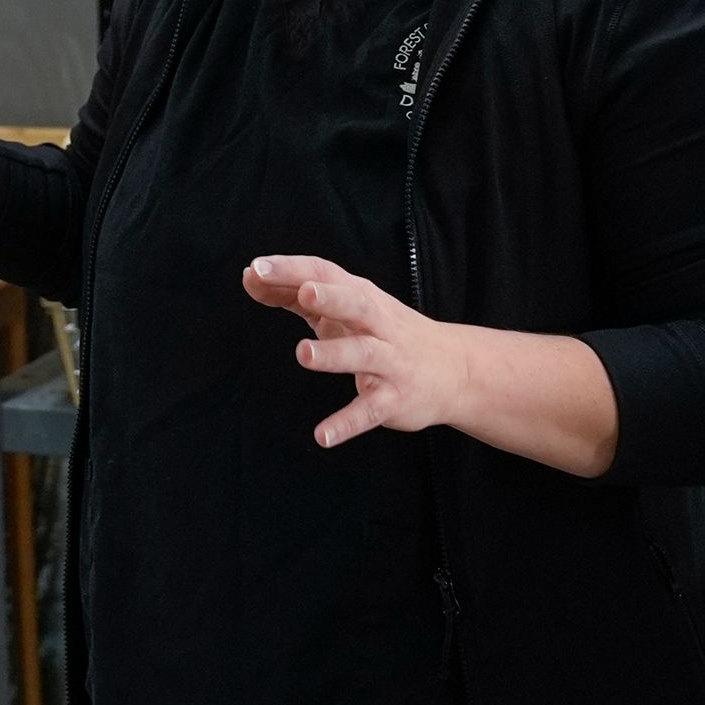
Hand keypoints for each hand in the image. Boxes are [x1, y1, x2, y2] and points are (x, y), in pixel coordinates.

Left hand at [242, 253, 624, 475]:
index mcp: (361, 297)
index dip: (292, 270)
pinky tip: (322, 436)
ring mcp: (389, 361)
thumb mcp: (345, 308)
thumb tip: (250, 276)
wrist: (454, 370)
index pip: (326, 274)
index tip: (256, 268)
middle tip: (302, 293)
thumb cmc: (383, 332)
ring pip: (363, 353)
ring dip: (334, 353)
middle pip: (355, 304)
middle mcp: (377, 324)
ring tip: (302, 354)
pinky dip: (346, 423)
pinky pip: (369, 411)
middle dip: (330, 297)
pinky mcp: (394, 399)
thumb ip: (295, 295)